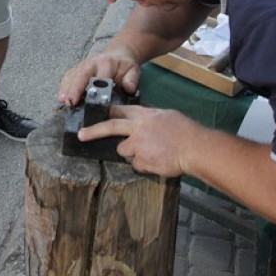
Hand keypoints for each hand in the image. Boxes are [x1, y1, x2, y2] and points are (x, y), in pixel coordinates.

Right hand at [57, 50, 140, 106]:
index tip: (89, 100)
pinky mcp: (77, 69)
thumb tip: (128, 88)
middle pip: (80, 75)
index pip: (98, 77)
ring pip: (71, 76)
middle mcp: (91, 63)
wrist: (118, 55)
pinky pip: (68, 77)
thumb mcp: (133, 70)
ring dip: (66, 88)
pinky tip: (61, 97)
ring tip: (62, 101)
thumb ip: (132, 79)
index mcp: (106, 63)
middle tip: (70, 102)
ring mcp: (82, 65)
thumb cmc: (125, 66)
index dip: (93, 88)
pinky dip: (63, 87)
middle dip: (74, 89)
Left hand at [77, 105, 199, 176]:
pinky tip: (158, 161)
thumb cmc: (186, 132)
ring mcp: (137, 144)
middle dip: (93, 131)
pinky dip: (145, 165)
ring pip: (124, 151)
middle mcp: (137, 128)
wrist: (195, 148)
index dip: (108, 112)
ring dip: (133, 154)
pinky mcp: (140, 161)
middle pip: (110, 127)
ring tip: (153, 153)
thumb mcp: (167, 117)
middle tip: (81, 135)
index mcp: (145, 115)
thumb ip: (151, 120)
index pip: (121, 110)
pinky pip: (136, 165)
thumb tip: (143, 124)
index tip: (96, 113)